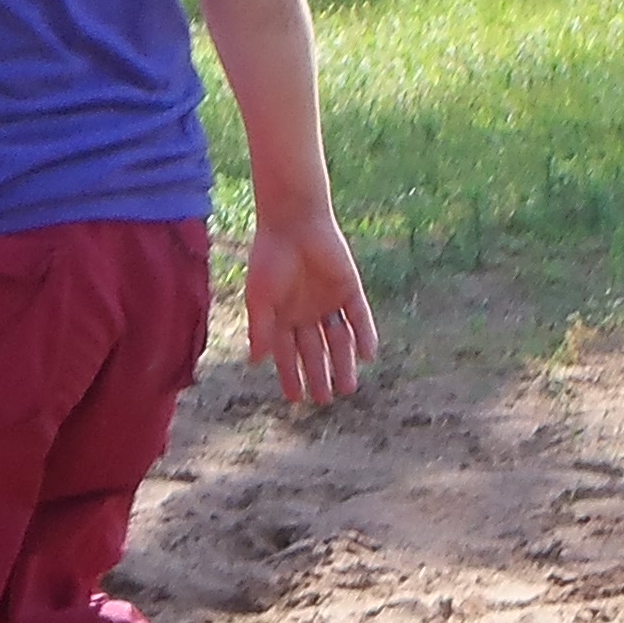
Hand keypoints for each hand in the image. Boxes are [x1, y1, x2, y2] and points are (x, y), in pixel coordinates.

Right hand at [245, 208, 377, 405]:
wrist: (294, 222)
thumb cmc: (269, 257)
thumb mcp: (260, 297)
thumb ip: (261, 328)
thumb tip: (256, 361)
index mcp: (283, 316)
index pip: (287, 353)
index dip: (290, 375)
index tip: (295, 399)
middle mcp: (307, 313)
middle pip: (315, 351)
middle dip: (319, 375)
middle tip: (324, 400)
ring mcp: (329, 301)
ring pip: (339, 339)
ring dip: (343, 362)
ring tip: (348, 387)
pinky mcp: (349, 289)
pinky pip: (359, 317)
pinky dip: (364, 335)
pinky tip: (367, 355)